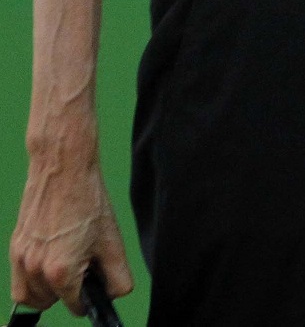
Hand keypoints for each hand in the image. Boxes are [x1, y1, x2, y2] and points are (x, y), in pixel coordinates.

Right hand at [10, 146, 133, 314]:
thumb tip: (115, 295)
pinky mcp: (14, 247)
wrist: (63, 170)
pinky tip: (51, 257)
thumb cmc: (88, 202)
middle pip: (50, 303)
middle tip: (82, 269)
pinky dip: (33, 279)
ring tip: (66, 265)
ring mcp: (20, 258)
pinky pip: (19, 279)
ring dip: (47, 290)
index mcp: (61, 271)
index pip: (75, 307)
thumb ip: (117, 276)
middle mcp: (35, 269)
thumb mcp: (113, 241)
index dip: (89, 298)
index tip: (94, 284)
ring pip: (30, 296)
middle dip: (67, 293)